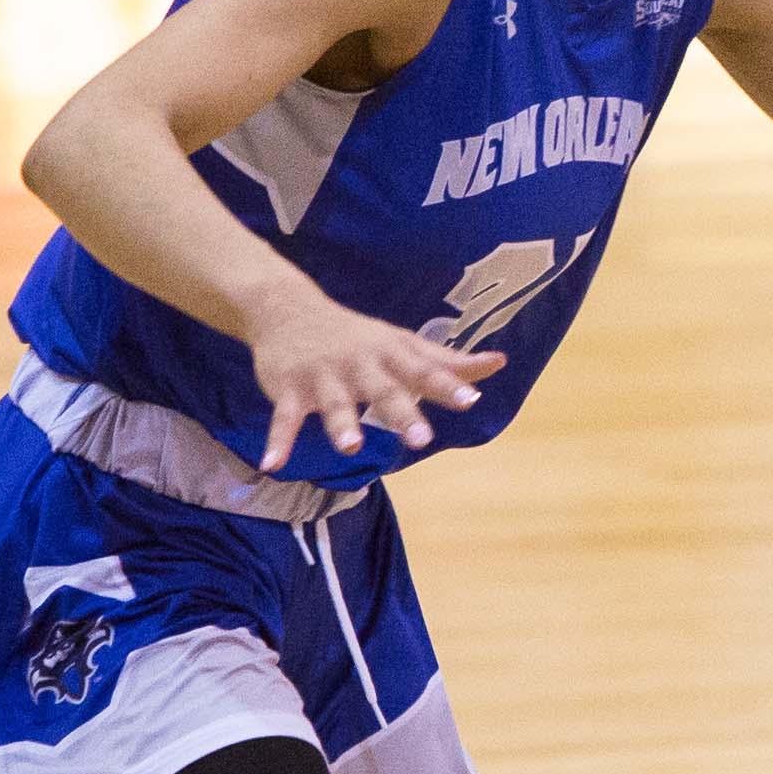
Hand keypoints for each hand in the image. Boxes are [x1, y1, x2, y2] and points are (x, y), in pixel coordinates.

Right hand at [243, 298, 504, 470]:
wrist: (287, 308)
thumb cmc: (358, 336)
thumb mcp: (404, 344)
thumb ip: (448, 361)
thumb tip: (499, 363)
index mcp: (391, 355)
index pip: (425, 371)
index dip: (448, 385)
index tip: (472, 399)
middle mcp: (360, 365)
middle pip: (384, 391)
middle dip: (401, 414)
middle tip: (422, 439)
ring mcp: (323, 377)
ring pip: (335, 404)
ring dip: (342, 425)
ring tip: (351, 448)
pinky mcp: (289, 389)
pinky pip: (284, 419)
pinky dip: (277, 441)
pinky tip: (272, 465)